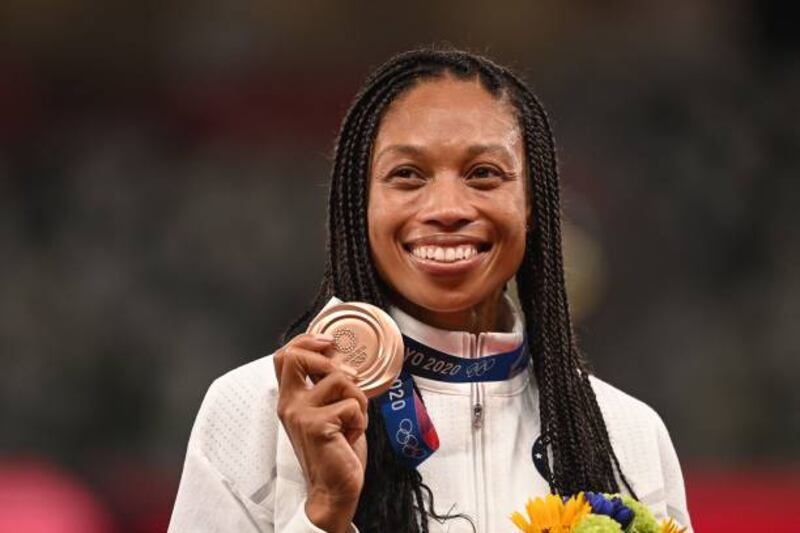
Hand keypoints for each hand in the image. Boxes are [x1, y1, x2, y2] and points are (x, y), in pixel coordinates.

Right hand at [274, 332, 367, 532]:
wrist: (334, 487)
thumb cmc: (335, 448)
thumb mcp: (328, 409)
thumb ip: (327, 385)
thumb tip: (341, 357)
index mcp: (291, 397)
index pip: (284, 355)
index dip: (306, 340)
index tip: (329, 342)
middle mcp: (289, 403)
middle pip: (295, 356)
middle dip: (330, 360)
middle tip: (350, 380)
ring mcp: (300, 414)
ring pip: (338, 379)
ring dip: (358, 398)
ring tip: (352, 420)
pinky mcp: (317, 426)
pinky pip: (351, 404)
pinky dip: (360, 419)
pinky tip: (351, 436)